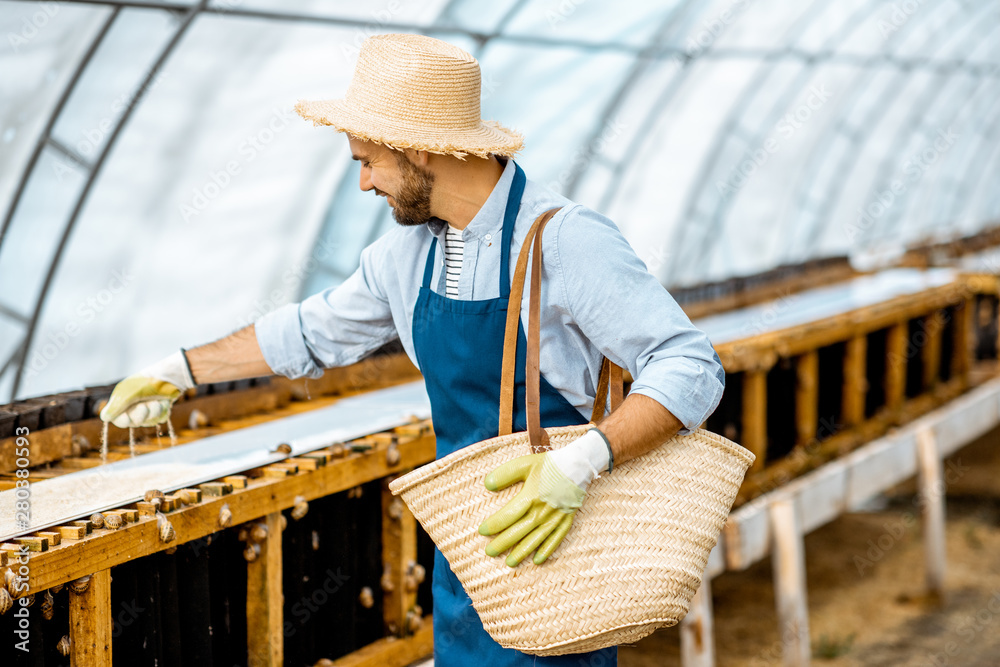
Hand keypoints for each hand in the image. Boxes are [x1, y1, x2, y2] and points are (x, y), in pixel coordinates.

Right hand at [99, 351, 195, 427]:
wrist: (170, 377)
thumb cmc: (146, 383)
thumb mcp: (129, 393)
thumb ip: (117, 406)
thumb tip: (104, 418)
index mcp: (122, 400)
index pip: (118, 419)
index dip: (123, 421)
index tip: (127, 417)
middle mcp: (134, 406)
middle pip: (134, 422)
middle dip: (141, 414)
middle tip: (145, 405)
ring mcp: (148, 408)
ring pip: (149, 421)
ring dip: (154, 411)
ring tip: (157, 401)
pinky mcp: (160, 410)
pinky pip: (160, 419)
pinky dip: (163, 411)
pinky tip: (164, 402)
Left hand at [478, 429, 609, 566]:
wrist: (579, 465)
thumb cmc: (550, 464)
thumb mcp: (524, 464)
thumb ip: (504, 474)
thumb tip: (487, 485)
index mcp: (530, 497)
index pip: (507, 516)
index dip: (493, 525)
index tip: (482, 532)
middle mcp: (542, 511)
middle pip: (519, 532)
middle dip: (503, 544)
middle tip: (489, 552)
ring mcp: (555, 518)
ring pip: (536, 539)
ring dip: (522, 552)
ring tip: (509, 562)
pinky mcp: (566, 520)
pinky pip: (556, 539)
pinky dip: (547, 550)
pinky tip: (537, 560)